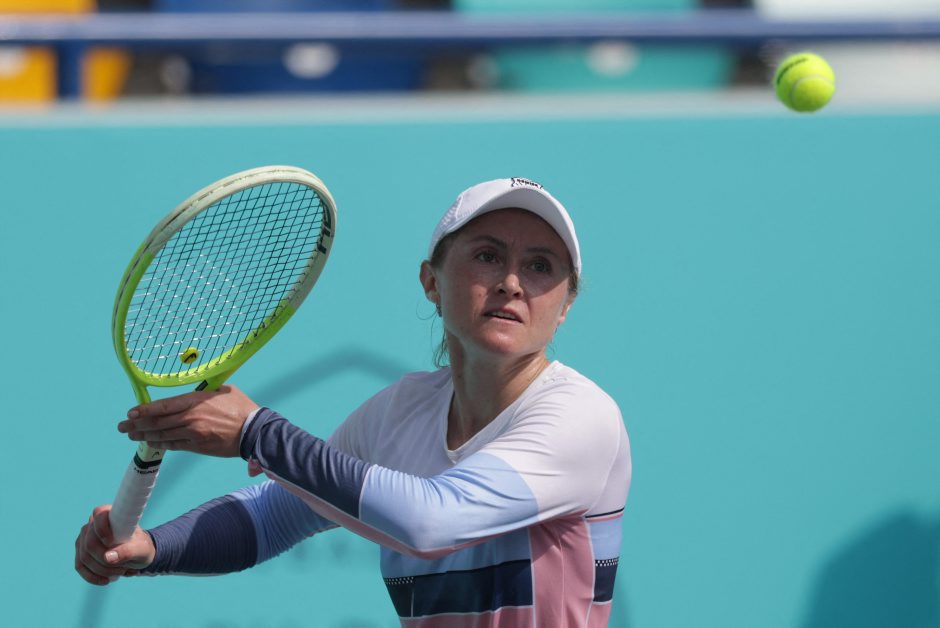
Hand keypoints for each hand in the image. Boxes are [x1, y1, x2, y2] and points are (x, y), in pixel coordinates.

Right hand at [75, 505, 154, 584]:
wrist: (137, 555)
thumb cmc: (141, 547)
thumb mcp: (141, 549)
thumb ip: (127, 551)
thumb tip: (107, 558)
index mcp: (110, 514)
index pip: (99, 515)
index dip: (102, 529)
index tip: (111, 542)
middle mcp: (93, 524)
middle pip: (90, 544)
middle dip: (106, 561)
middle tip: (124, 567)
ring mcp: (84, 538)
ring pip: (84, 557)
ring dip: (103, 570)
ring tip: (121, 572)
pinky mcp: (80, 552)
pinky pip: (79, 566)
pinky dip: (93, 576)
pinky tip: (106, 580)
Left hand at [118, 385, 257, 457]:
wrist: (254, 431)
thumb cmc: (240, 407)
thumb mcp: (222, 390)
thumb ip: (202, 392)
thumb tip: (189, 393)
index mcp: (195, 401)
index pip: (162, 406)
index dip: (143, 410)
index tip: (130, 412)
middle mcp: (191, 418)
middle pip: (157, 423)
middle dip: (136, 425)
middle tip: (122, 426)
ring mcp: (193, 434)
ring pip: (162, 436)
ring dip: (144, 436)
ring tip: (132, 435)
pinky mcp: (198, 447)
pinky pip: (174, 446)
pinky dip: (161, 444)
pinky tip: (152, 443)